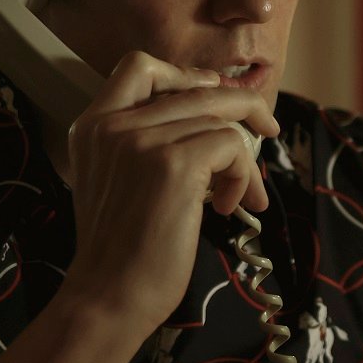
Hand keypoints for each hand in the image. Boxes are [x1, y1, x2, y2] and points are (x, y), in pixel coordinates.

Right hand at [57, 51, 278, 340]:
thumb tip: (217, 121)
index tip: (214, 93)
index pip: (138, 66)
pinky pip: (232, 145)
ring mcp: (141, 140)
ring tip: (240, 196)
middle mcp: (113, 124)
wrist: (109, 296)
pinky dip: (243, 176)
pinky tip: (229, 208)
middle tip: (268, 130)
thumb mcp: (122, 182)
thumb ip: (149, 145)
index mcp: (93, 126)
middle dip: (243, 108)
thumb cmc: (124, 252)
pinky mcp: (173, 163)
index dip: (185, 74)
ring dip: (244, 160)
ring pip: (221, 119)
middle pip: (196, 88)